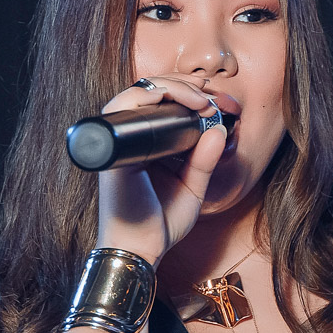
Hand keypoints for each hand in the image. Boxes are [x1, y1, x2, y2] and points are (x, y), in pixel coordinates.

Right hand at [95, 77, 229, 263]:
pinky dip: (148, 97)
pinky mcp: (113, 149)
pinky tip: (177, 101)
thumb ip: (205, 160)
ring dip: (170, 86)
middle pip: (147, 92)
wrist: (140, 249)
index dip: (182, 90)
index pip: (157, 104)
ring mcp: (118, 143)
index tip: (209, 94)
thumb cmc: (161, 224)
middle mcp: (128, 140)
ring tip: (199, 97)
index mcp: (144, 146)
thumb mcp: (193, 188)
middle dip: (180, 83)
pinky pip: (121, 110)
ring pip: (135, 94)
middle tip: (208, 90)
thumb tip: (219, 128)